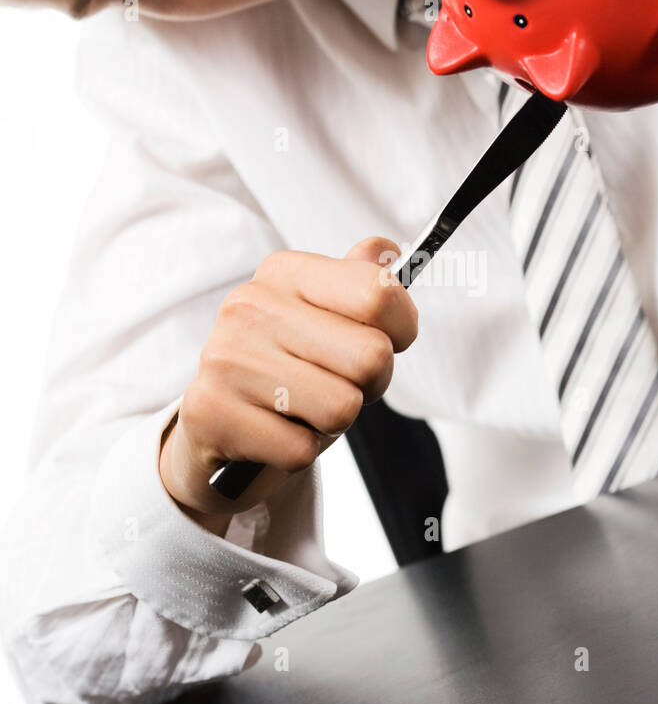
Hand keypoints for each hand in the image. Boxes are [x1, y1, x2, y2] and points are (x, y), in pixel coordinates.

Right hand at [159, 236, 417, 517]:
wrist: (216, 428)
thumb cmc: (288, 369)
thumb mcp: (327, 319)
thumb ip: (361, 283)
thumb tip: (387, 251)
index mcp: (285, 272)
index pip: (379, 292)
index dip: (402, 329)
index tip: (385, 341)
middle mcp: (250, 307)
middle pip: (371, 357)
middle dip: (369, 384)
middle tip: (336, 384)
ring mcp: (226, 359)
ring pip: (341, 408)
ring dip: (332, 422)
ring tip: (301, 409)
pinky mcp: (209, 413)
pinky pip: (301, 449)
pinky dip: (297, 452)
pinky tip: (273, 433)